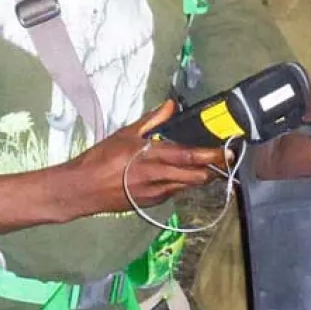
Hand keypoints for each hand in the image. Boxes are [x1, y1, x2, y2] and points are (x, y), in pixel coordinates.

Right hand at [61, 101, 224, 217]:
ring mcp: (155, 194)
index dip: (212, 155)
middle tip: (222, 161)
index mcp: (152, 157)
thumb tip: (170, 105)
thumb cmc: (101, 158)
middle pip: (196, 177)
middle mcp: (158, 178)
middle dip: (212, 170)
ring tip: (202, 166)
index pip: (190, 157)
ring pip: (187, 186)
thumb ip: (151, 120)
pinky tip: (173, 176)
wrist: (82, 189)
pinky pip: (172, 192)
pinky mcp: (151, 204)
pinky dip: (178, 183)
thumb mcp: (125, 133)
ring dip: (197, 177)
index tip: (228, 152)